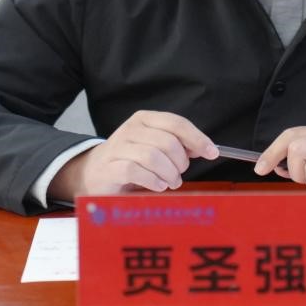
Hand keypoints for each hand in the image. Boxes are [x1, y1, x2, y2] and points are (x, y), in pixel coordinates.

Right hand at [48, 110, 217, 201]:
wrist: (94, 173)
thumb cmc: (131, 161)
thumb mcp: (155, 147)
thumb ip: (177, 144)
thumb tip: (203, 148)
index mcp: (145, 120)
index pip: (176, 123)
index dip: (197, 138)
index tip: (212, 153)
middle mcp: (131, 129)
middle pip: (167, 141)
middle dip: (180, 162)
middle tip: (180, 175)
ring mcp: (118, 147)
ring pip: (153, 156)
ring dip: (168, 174)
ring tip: (170, 183)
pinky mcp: (110, 167)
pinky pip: (136, 171)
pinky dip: (153, 181)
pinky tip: (157, 186)